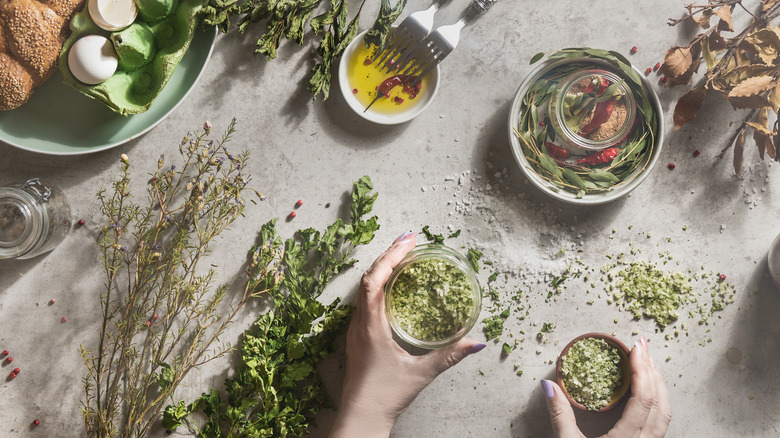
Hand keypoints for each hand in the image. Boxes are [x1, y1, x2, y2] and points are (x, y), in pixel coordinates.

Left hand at [328, 232, 485, 437]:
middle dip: (388, 256)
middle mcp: (359, 323)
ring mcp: (355, 330)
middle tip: (410, 241)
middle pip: (368, 278)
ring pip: (364, 289)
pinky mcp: (357, 338)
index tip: (409, 240)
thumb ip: (449, 356)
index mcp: (371, 325)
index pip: (376, 279)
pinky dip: (378, 286)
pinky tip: (392, 288)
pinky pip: (365, 302)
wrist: (359, 417)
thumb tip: (476, 342)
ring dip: (382, 269)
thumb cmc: (384, 395)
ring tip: (402, 258)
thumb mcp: (421, 374)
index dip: (391, 256)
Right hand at [541, 336, 671, 437]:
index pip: (643, 401)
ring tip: (646, 364)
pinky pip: (660, 424)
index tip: (635, 347)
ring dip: (658, 386)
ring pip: (665, 415)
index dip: (642, 371)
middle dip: (653, 372)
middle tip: (642, 346)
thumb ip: (559, 416)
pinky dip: (656, 402)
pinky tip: (645, 393)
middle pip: (661, 405)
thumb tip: (548, 385)